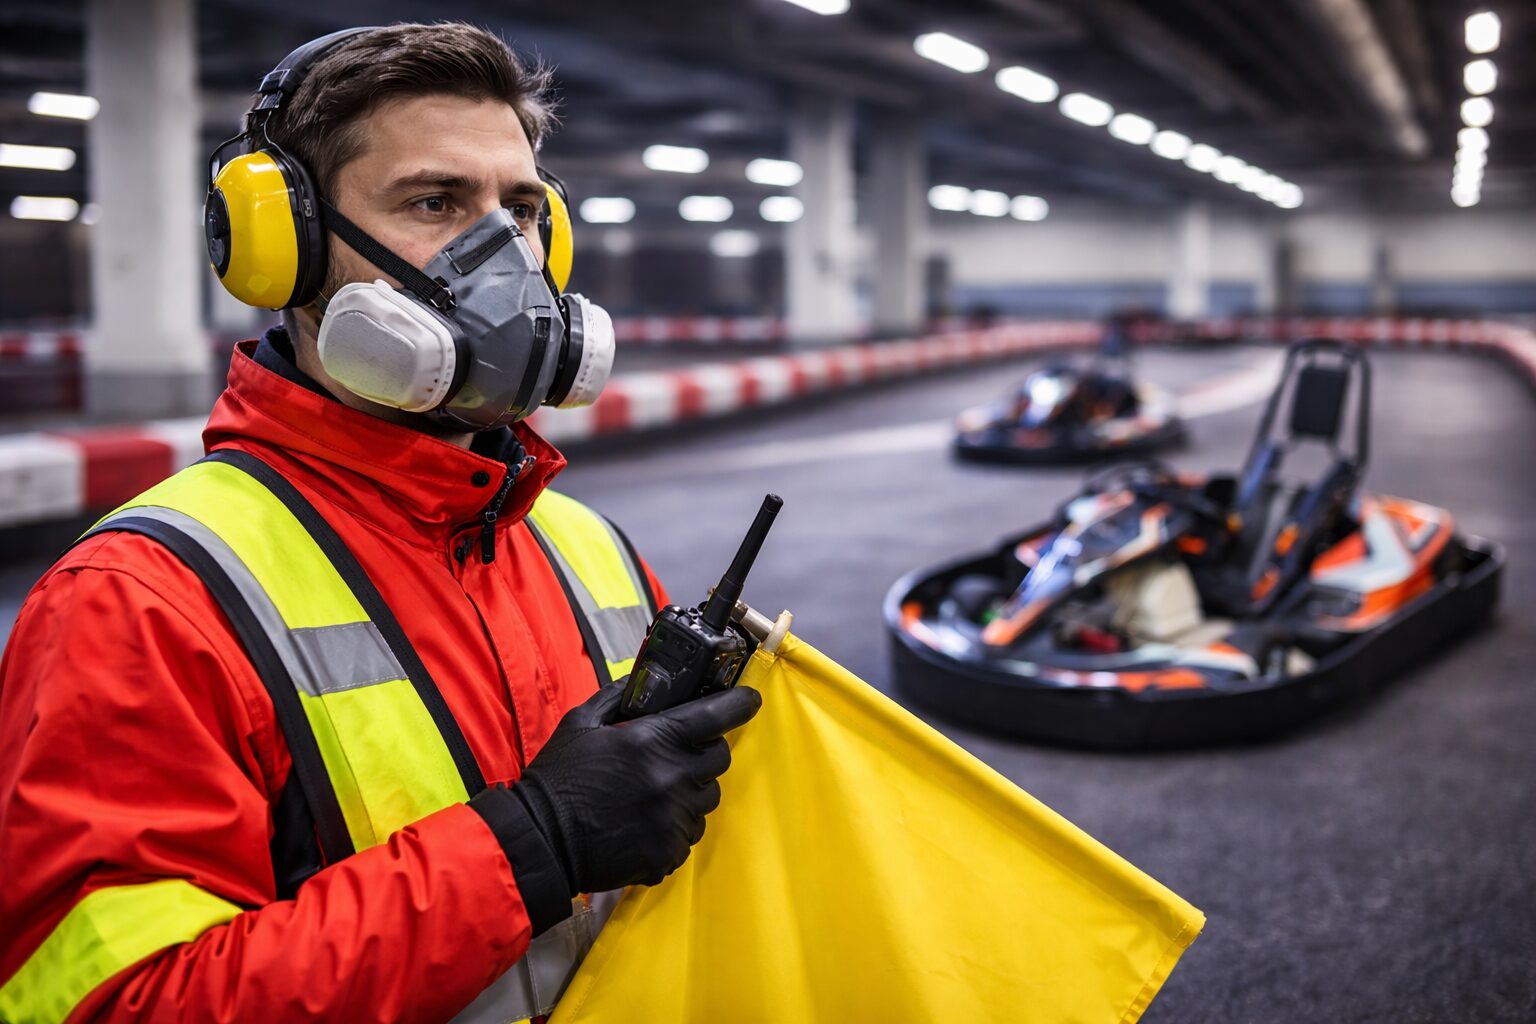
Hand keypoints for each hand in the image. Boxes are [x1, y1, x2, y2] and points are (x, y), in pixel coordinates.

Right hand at [513, 681, 760, 892]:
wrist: (540, 841)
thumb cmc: (558, 778)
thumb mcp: (581, 722)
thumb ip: (619, 696)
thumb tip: (643, 679)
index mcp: (655, 739)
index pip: (719, 714)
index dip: (740, 703)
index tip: (748, 699)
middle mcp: (673, 778)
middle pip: (720, 759)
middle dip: (706, 751)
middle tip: (679, 753)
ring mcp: (674, 819)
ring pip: (706, 799)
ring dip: (690, 791)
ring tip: (654, 793)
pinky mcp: (669, 852)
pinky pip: (688, 834)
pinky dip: (674, 827)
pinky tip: (644, 823)